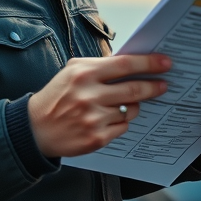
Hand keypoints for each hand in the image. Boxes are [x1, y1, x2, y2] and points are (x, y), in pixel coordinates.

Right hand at [27, 54, 170, 157]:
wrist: (34, 128)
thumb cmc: (58, 96)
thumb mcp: (73, 72)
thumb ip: (100, 66)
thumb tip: (133, 64)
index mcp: (84, 74)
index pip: (125, 65)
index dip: (148, 63)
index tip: (166, 63)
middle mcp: (89, 96)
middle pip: (134, 89)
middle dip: (153, 87)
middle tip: (164, 85)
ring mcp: (93, 119)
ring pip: (130, 111)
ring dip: (132, 107)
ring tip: (121, 105)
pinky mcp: (96, 138)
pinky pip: (122, 128)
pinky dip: (120, 123)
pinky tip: (106, 120)